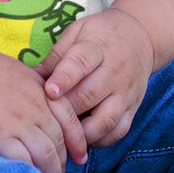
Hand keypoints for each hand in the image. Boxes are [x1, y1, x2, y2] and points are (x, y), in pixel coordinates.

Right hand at [0, 45, 87, 172]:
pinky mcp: (0, 134)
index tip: (80, 157)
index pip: (70, 120)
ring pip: (47, 156)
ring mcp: (20, 121)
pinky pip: (23, 160)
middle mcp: (37, 107)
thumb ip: (33, 90)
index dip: (78, 143)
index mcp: (42, 90)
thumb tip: (40, 108)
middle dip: (63, 163)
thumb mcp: (17, 72)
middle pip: (60, 142)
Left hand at [35, 9, 155, 146]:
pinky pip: (118, 131)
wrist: (141, 37)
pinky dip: (100, 140)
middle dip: (66, 111)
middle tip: (46, 119)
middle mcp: (114, 72)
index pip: (80, 64)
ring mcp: (125, 93)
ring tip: (63, 135)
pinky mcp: (133, 108)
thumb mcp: (77, 32)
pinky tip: (83, 139)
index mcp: (96, 48)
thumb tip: (32, 77)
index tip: (49, 91)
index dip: (64, 78)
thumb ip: (56, 56)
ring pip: (106, 120)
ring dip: (82, 132)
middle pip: (88, 96)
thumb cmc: (101, 34)